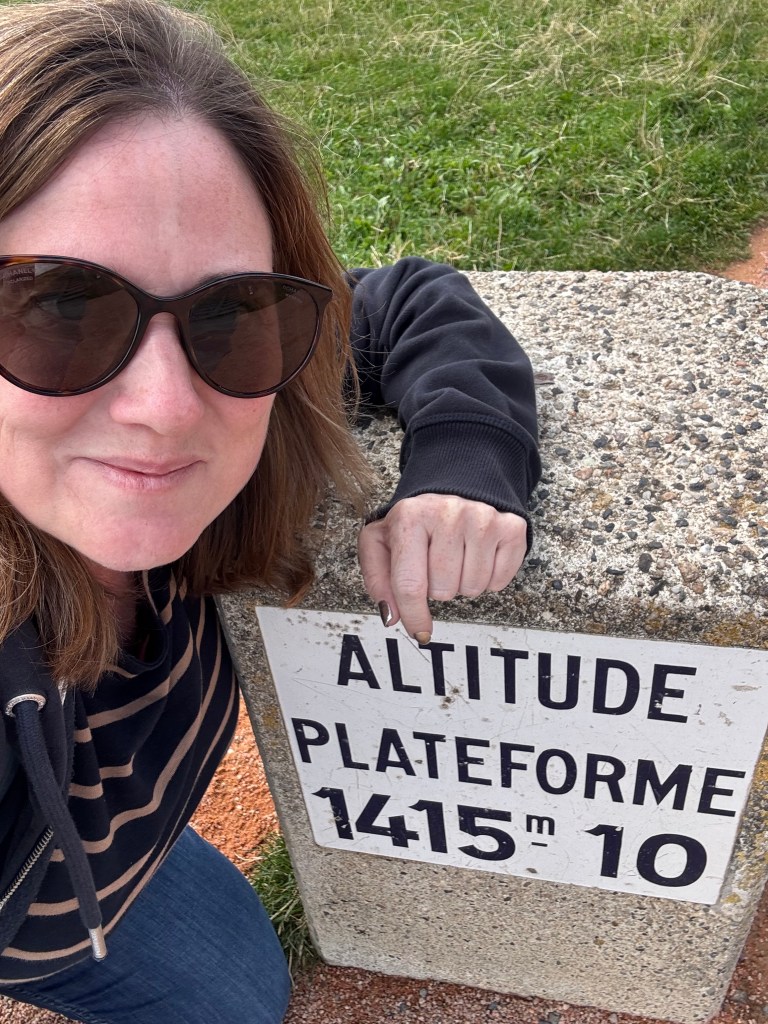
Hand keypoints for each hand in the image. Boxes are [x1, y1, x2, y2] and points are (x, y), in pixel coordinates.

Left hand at [357, 494, 527, 642]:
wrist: (456, 486)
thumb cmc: (417, 521)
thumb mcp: (382, 541)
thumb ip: (378, 579)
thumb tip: (391, 615)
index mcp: (410, 517)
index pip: (410, 585)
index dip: (414, 616)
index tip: (419, 631)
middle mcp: (448, 513)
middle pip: (443, 591)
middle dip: (437, 587)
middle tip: (435, 563)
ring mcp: (483, 519)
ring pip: (472, 588)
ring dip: (462, 582)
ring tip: (456, 557)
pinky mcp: (510, 527)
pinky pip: (499, 581)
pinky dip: (488, 579)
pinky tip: (477, 556)